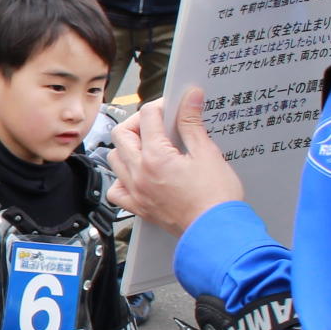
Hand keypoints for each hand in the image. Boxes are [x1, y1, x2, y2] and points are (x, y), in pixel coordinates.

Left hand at [107, 87, 246, 236]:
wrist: (216, 232)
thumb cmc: (216, 198)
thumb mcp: (207, 153)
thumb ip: (193, 123)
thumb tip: (191, 97)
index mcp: (156, 157)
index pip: (147, 116)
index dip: (162, 105)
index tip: (174, 106)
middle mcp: (139, 173)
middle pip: (122, 133)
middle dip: (139, 122)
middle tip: (158, 123)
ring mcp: (136, 192)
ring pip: (114, 159)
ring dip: (127, 147)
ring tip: (149, 145)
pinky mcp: (139, 208)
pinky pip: (116, 191)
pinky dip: (121, 179)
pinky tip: (137, 175)